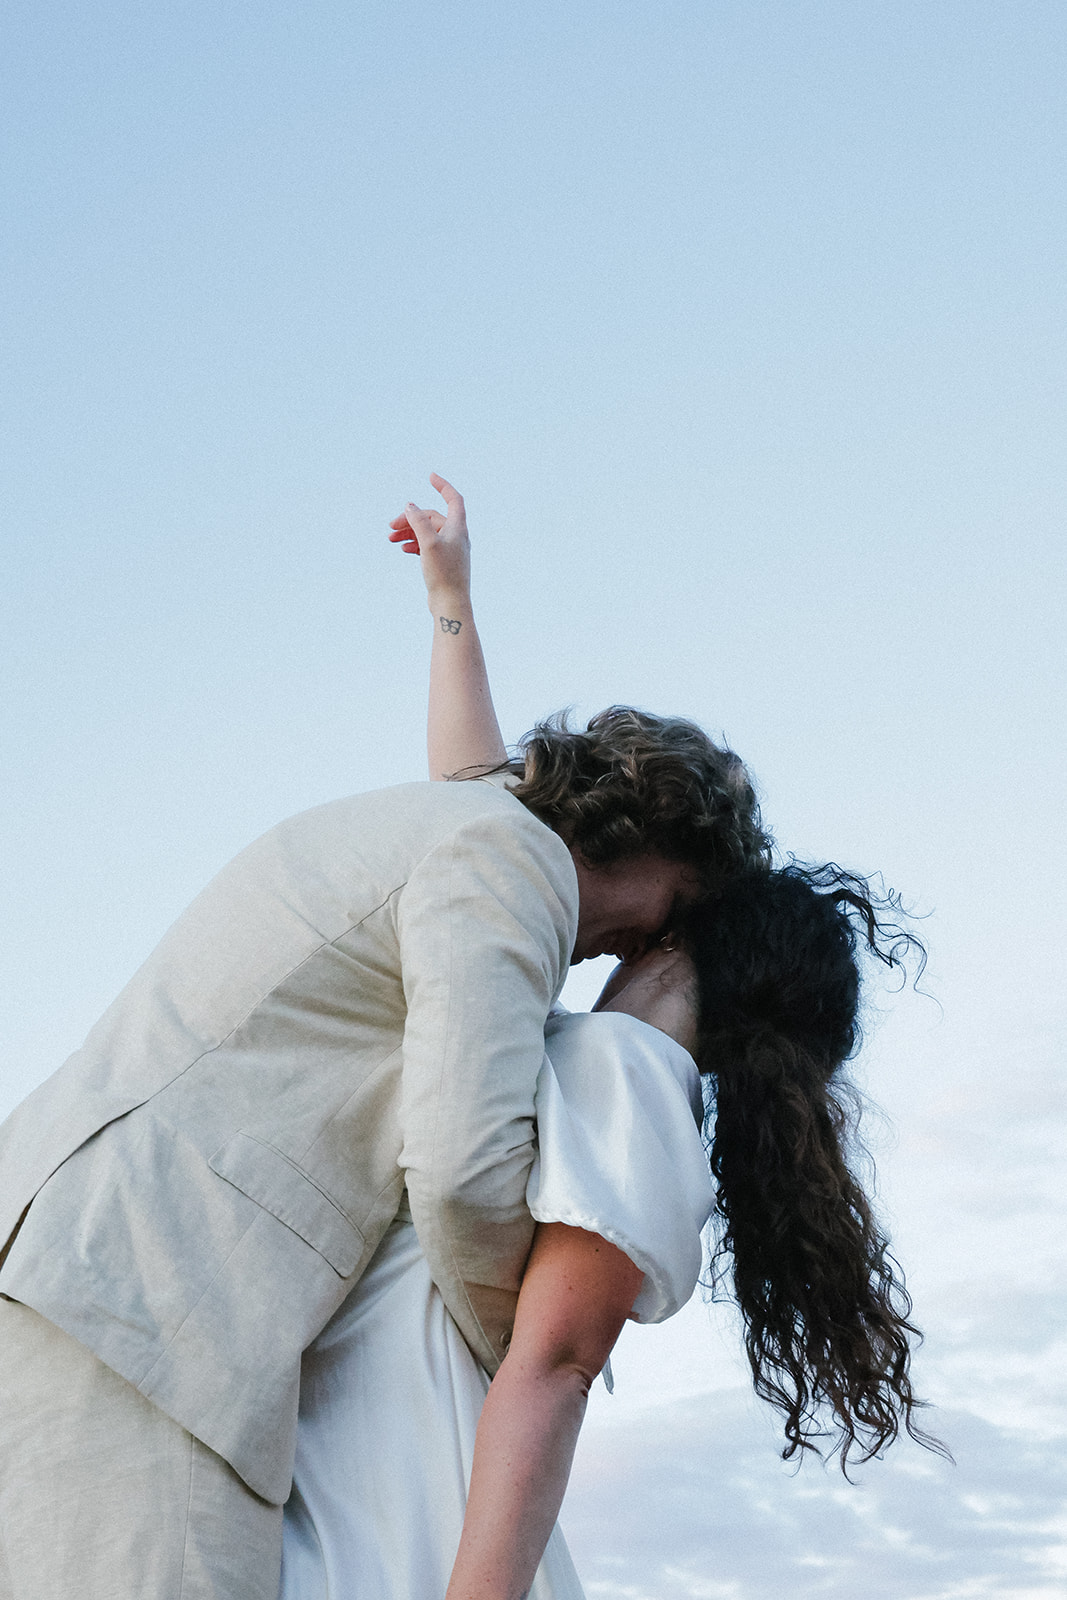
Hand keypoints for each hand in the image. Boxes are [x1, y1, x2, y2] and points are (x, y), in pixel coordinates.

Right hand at [388, 474, 470, 605]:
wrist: (450, 604)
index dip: (443, 485)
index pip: (453, 499)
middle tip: (390, 527)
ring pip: (428, 532)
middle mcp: (457, 537)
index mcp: (458, 528)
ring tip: (391, 538)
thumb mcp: (428, 543)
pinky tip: (404, 549)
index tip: (430, 476)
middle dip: (411, 518)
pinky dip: (415, 544)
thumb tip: (410, 505)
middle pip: (432, 518)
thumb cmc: (443, 574)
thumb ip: (419, 521)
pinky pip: (428, 546)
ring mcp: (450, 550)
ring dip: (409, 532)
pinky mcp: (443, 563)